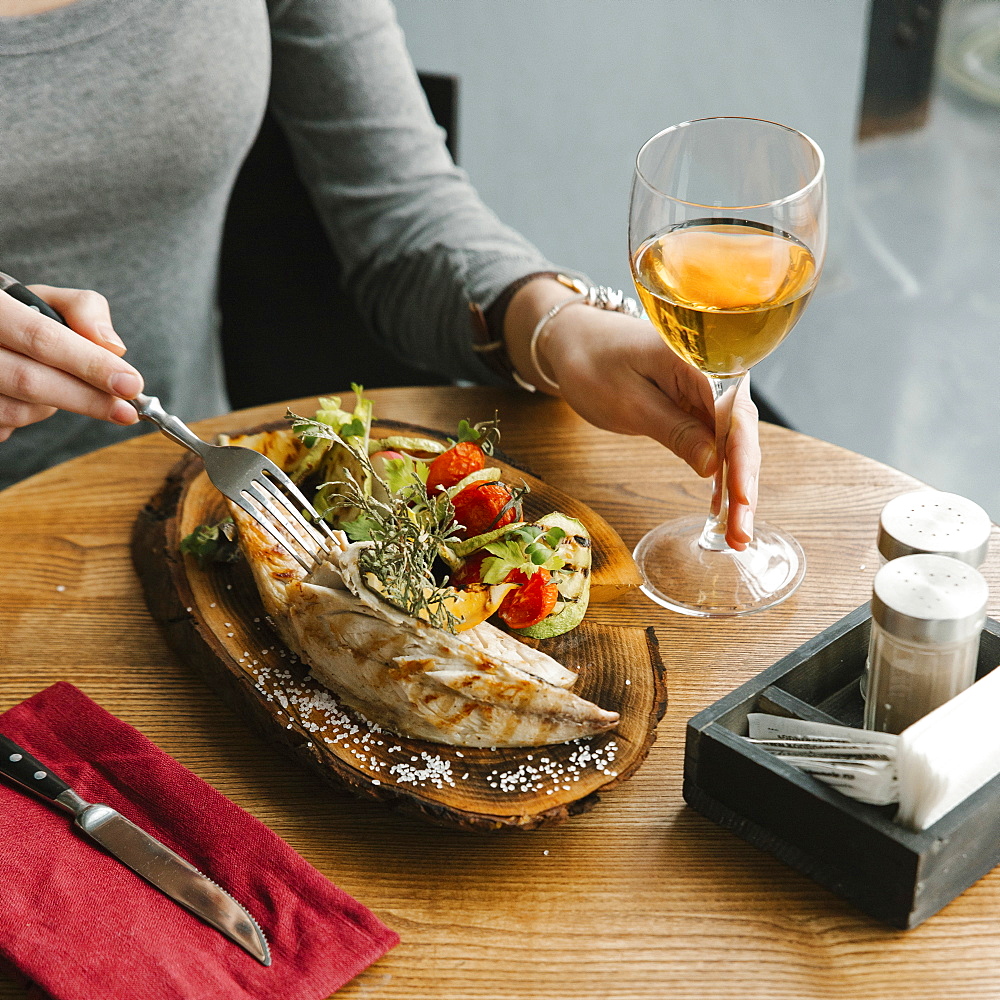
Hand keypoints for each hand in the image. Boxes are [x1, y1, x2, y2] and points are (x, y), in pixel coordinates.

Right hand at [0, 285, 142, 442]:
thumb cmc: (18, 317)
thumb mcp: (47, 300)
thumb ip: (83, 310)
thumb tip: (114, 348)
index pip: (43, 339)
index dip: (91, 364)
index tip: (130, 383)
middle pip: (31, 381)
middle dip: (88, 399)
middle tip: (126, 410)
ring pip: (20, 409)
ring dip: (57, 405)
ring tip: (64, 385)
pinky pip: (7, 426)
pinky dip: (32, 416)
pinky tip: (34, 397)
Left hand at [504, 279, 759, 549]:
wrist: (573, 340)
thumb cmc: (592, 362)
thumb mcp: (627, 402)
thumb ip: (674, 430)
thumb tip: (714, 466)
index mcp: (700, 361)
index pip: (735, 417)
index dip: (741, 463)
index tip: (742, 501)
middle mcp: (715, 373)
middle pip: (741, 435)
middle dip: (743, 487)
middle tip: (740, 536)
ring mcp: (708, 390)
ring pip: (733, 443)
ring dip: (736, 488)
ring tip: (736, 535)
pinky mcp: (698, 405)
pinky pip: (717, 441)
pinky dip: (720, 474)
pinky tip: (723, 507)